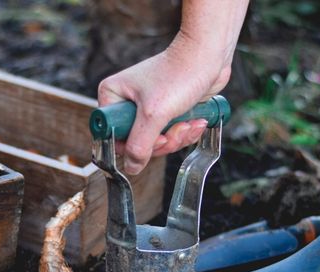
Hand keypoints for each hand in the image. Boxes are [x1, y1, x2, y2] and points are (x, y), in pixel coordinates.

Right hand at [98, 32, 231, 174]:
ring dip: (177, 137)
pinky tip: (195, 121)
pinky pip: (170, 134)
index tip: (153, 138)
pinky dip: (185, 132)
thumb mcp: (154, 114)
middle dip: (163, 141)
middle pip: (137, 143)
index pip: (112, 136)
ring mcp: (147, 107)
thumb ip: (140, 144)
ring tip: (189, 123)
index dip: (133, 145)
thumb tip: (132, 166)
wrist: (207, 56)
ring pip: (157, 141)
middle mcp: (126, 101)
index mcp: (112, 96)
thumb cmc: (179, 73)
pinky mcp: (165, 111)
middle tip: (175, 130)